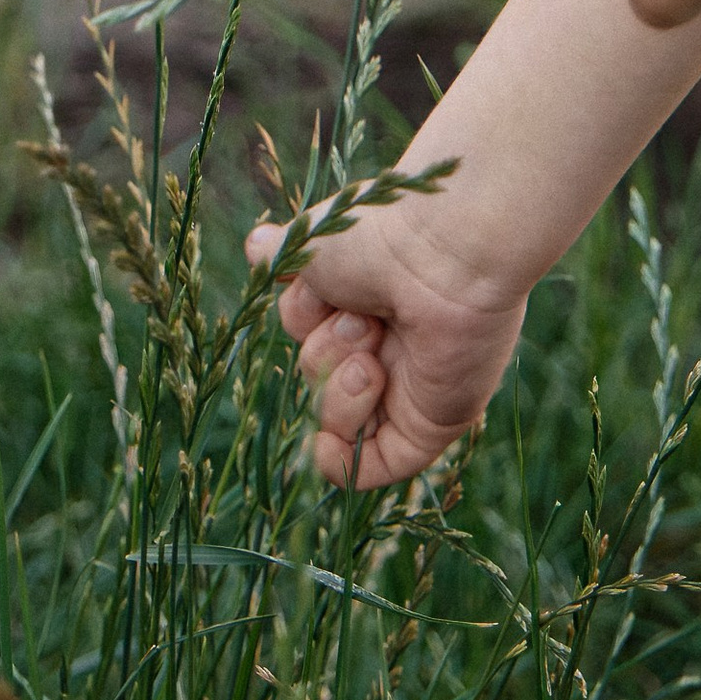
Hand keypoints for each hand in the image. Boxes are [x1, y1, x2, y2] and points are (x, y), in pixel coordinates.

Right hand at [247, 199, 527, 489]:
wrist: (444, 249)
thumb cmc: (381, 233)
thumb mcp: (312, 239)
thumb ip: (281, 256)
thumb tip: (256, 247)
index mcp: (363, 293)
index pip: (305, 327)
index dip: (302, 312)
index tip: (319, 284)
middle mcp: (385, 340)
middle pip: (316, 374)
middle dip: (326, 348)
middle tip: (364, 316)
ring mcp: (406, 385)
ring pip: (334, 420)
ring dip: (340, 388)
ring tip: (376, 349)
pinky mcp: (428, 424)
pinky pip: (372, 466)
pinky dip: (342, 461)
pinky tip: (328, 440)